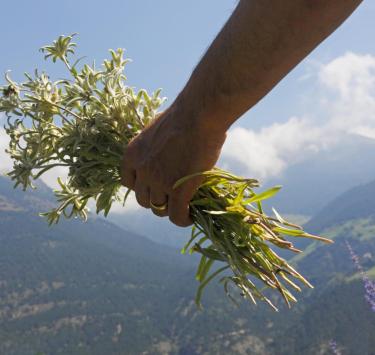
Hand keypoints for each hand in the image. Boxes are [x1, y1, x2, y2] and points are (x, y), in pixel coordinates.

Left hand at [121, 103, 226, 226]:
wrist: (198, 115)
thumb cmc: (183, 116)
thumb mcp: (157, 131)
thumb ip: (154, 149)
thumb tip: (163, 157)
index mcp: (132, 154)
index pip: (127, 182)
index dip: (142, 187)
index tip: (154, 187)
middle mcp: (141, 170)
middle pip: (143, 199)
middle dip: (156, 199)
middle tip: (172, 197)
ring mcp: (159, 182)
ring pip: (159, 208)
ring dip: (170, 209)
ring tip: (183, 207)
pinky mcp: (178, 191)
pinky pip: (177, 215)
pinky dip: (182, 219)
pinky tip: (190, 217)